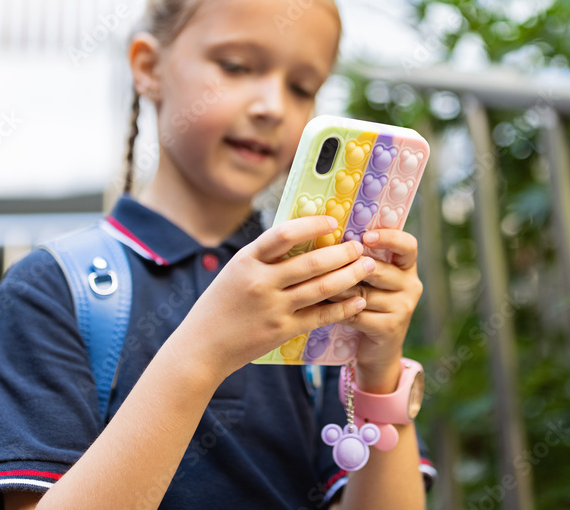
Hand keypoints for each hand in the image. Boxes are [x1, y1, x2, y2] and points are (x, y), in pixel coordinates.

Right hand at [174, 216, 375, 384]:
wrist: (202, 347)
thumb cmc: (220, 305)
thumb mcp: (236, 271)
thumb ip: (264, 257)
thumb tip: (302, 233)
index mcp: (247, 261)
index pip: (284, 234)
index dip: (312, 225)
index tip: (333, 221)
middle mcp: (261, 282)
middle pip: (311, 262)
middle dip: (342, 252)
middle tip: (359, 246)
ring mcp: (273, 308)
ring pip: (322, 288)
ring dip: (350, 275)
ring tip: (367, 266)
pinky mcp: (283, 330)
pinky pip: (321, 316)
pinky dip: (343, 307)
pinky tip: (359, 299)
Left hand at [332, 229, 422, 392]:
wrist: (378, 351)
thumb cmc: (369, 306)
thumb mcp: (371, 282)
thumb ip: (362, 262)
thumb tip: (332, 240)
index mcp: (407, 268)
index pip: (408, 246)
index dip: (389, 237)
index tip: (365, 237)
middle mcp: (411, 285)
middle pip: (378, 269)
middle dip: (348, 268)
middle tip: (323, 263)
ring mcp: (404, 308)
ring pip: (363, 292)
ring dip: (337, 290)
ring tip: (317, 286)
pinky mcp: (391, 328)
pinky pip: (357, 313)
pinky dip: (337, 310)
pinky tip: (322, 308)